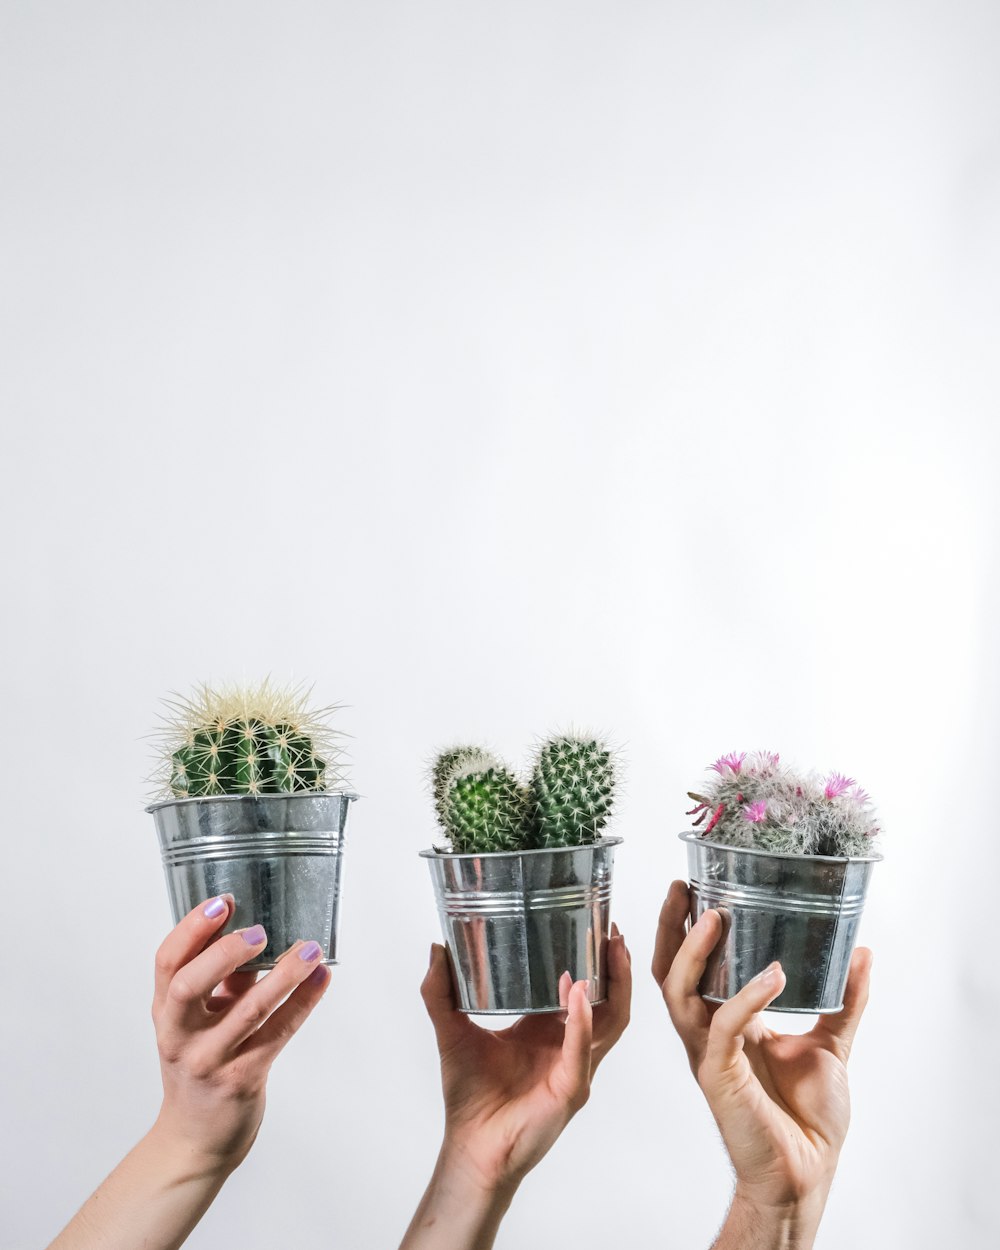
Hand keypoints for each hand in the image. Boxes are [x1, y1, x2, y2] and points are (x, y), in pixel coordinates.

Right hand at [49, 896, 330, 1249]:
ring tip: (310, 949)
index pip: (167, 963)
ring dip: (283, 975)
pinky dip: (302, 1002)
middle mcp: (180, 1035)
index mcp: (166, 1012)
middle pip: (188, 985)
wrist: (195, 1141)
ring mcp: (209, 1060)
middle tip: (260, 931)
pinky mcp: (241, 1079)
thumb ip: (223, 978)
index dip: (192, 929)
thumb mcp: (199, 1020)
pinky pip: (277, 1034)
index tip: (223, 901)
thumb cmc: (201, 1064)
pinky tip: (321, 978)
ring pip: (246, 1011)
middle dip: (224, 953)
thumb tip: (255, 929)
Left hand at [401, 926, 630, 1248]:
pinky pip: (582, 1050)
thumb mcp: (452, 1031)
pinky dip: (581, 1020)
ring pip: (610, 1022)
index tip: (592, 925)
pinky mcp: (571, 1088)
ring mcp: (576, 1066)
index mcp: (547, 1030)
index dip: (590, 959)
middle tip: (612, 931)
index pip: (579, 988)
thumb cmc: (469, 1097)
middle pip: (608, 1000)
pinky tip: (575, 993)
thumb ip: (440, 992)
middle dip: (615, 967)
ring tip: (611, 952)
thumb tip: (437, 948)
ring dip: (613, 986)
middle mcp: (568, 1045)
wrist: (471, 1147)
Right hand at [652, 882, 871, 1244]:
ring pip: (679, 993)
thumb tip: (862, 952)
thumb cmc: (808, 1118)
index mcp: (725, 1021)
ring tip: (714, 917)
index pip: (692, 965)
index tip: (694, 885)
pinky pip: (724, 1027)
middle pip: (669, 970)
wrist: (809, 1171)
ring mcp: (708, 1053)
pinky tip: (772, 975)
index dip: (686, 927)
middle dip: (671, 928)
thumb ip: (843, 999)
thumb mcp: (831, 1043)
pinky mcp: (719, 1076)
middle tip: (684, 887)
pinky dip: (746, 997)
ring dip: (693, 953)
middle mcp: (707, 1032)